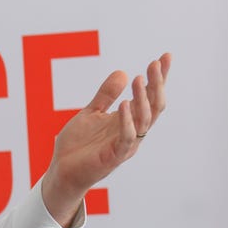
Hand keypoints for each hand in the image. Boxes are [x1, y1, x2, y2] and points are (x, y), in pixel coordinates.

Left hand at [42, 53, 170, 224]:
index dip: (159, 78)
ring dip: (142, 99)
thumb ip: (105, 95)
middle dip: (157, 84)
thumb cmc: (79, 145)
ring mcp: (125, 144)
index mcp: (129, 120)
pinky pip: (126, 138)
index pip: (149, 96)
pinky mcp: (114, 156)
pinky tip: (124, 104)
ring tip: (139, 78)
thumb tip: (122, 72)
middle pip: (153, 106)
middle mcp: (133, 131)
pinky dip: (127, 122)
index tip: (166, 56)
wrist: (62, 170)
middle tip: (156, 63)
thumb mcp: (91, 113)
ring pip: (144, 120)